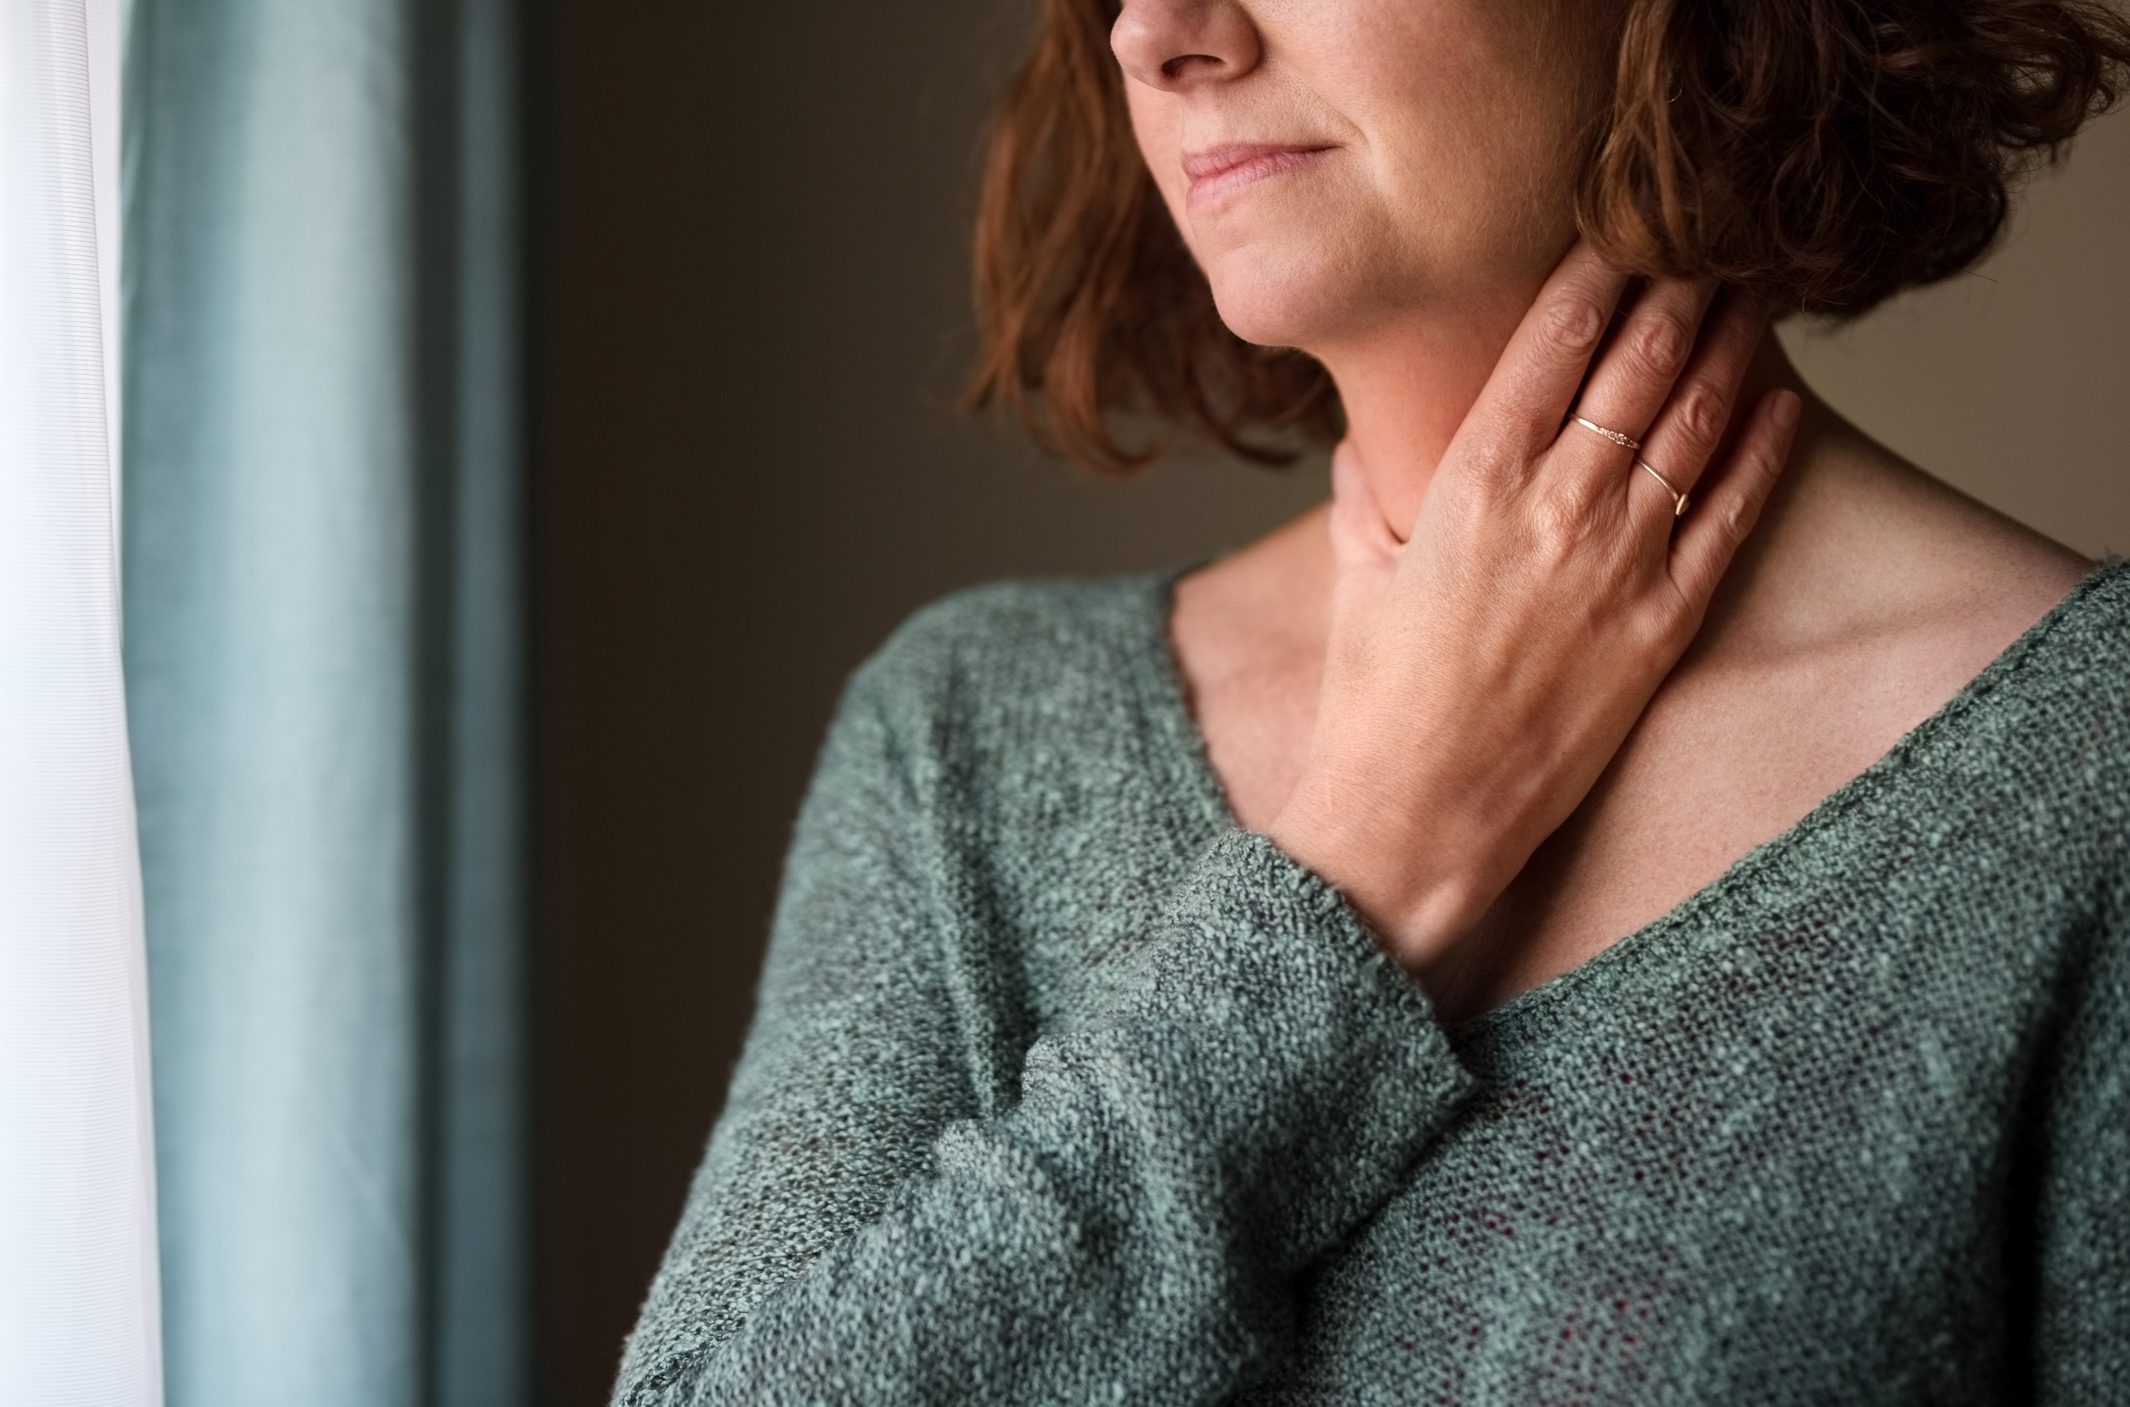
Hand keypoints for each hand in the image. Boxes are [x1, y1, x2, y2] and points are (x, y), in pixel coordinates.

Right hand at [1263, 236, 1801, 984]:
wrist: (1414, 816)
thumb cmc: (1372, 701)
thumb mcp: (1352, 577)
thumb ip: (1364, 497)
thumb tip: (1365, 452)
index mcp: (1467, 484)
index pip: (1552, 343)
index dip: (1597, 275)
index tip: (1620, 231)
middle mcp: (1554, 509)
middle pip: (1639, 365)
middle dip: (1678, 291)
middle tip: (1703, 245)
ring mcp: (1617, 567)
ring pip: (1695, 425)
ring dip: (1729, 350)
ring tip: (1748, 300)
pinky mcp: (1661, 628)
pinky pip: (1727, 518)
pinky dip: (1759, 454)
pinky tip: (1781, 407)